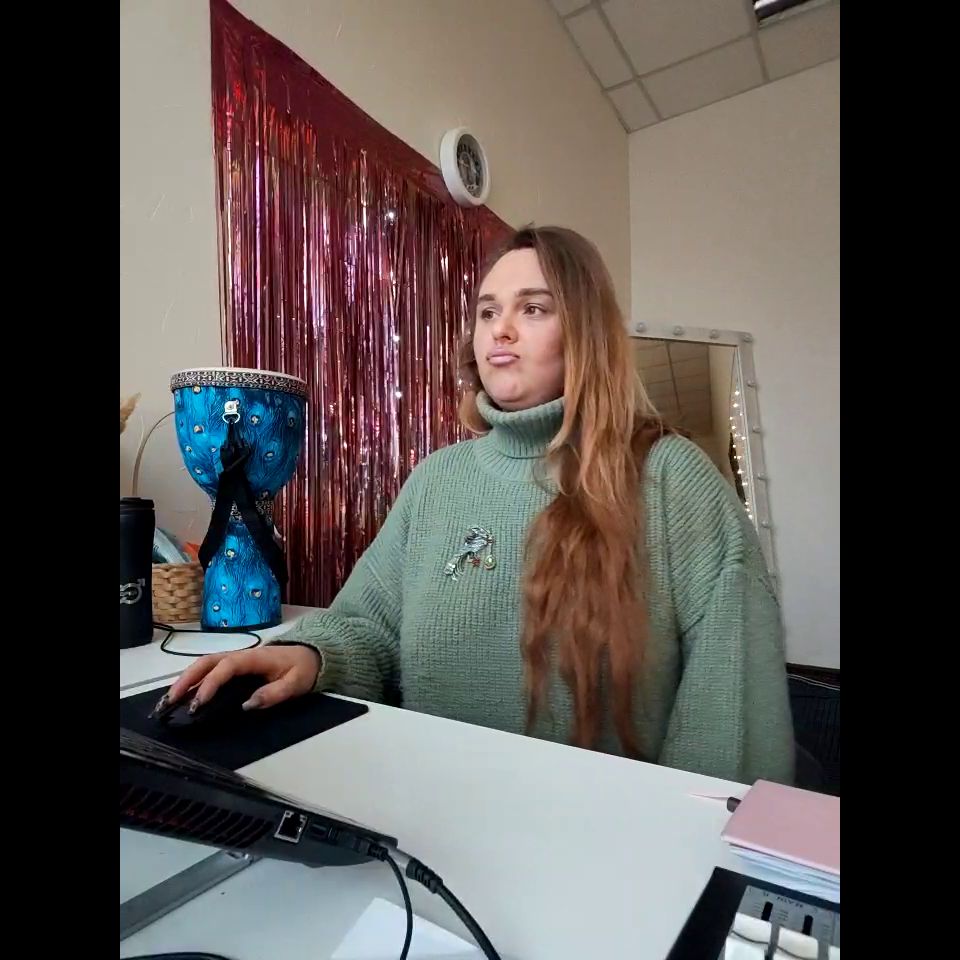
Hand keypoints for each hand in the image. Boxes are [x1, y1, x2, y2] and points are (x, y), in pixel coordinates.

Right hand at [156, 645, 322, 713]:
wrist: (312, 655)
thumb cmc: (303, 668)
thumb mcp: (296, 683)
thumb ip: (274, 693)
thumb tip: (248, 705)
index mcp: (255, 658)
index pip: (227, 667)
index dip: (211, 683)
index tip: (199, 703)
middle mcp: (241, 655)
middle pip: (207, 662)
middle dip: (187, 680)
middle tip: (170, 702)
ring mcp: (237, 660)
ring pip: (205, 665)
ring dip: (185, 680)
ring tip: (168, 701)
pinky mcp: (235, 667)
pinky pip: (210, 671)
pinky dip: (193, 682)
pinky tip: (183, 696)